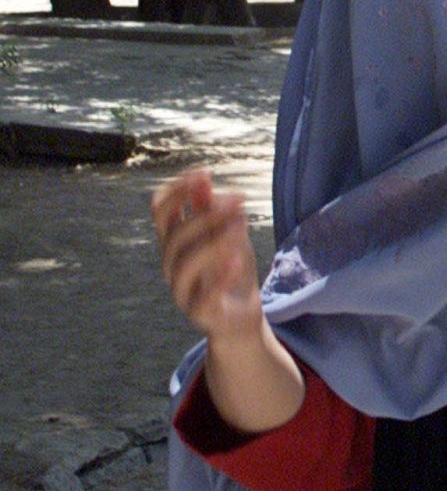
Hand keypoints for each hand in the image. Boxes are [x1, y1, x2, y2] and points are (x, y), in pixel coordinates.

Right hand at [151, 169, 261, 342]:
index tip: (204, 173)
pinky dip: (219, 278)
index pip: (160, 211)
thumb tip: (202, 175)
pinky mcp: (199, 313)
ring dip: (213, 242)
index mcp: (174, 241)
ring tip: (241, 225)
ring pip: (185, 265)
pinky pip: (203, 297)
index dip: (176, 190)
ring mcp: (182, 290)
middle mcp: (171, 264)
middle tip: (239, 200)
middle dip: (207, 215)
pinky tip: (236, 259)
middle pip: (175, 237)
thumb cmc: (230, 270)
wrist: (240, 317)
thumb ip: (211, 208)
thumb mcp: (225, 234)